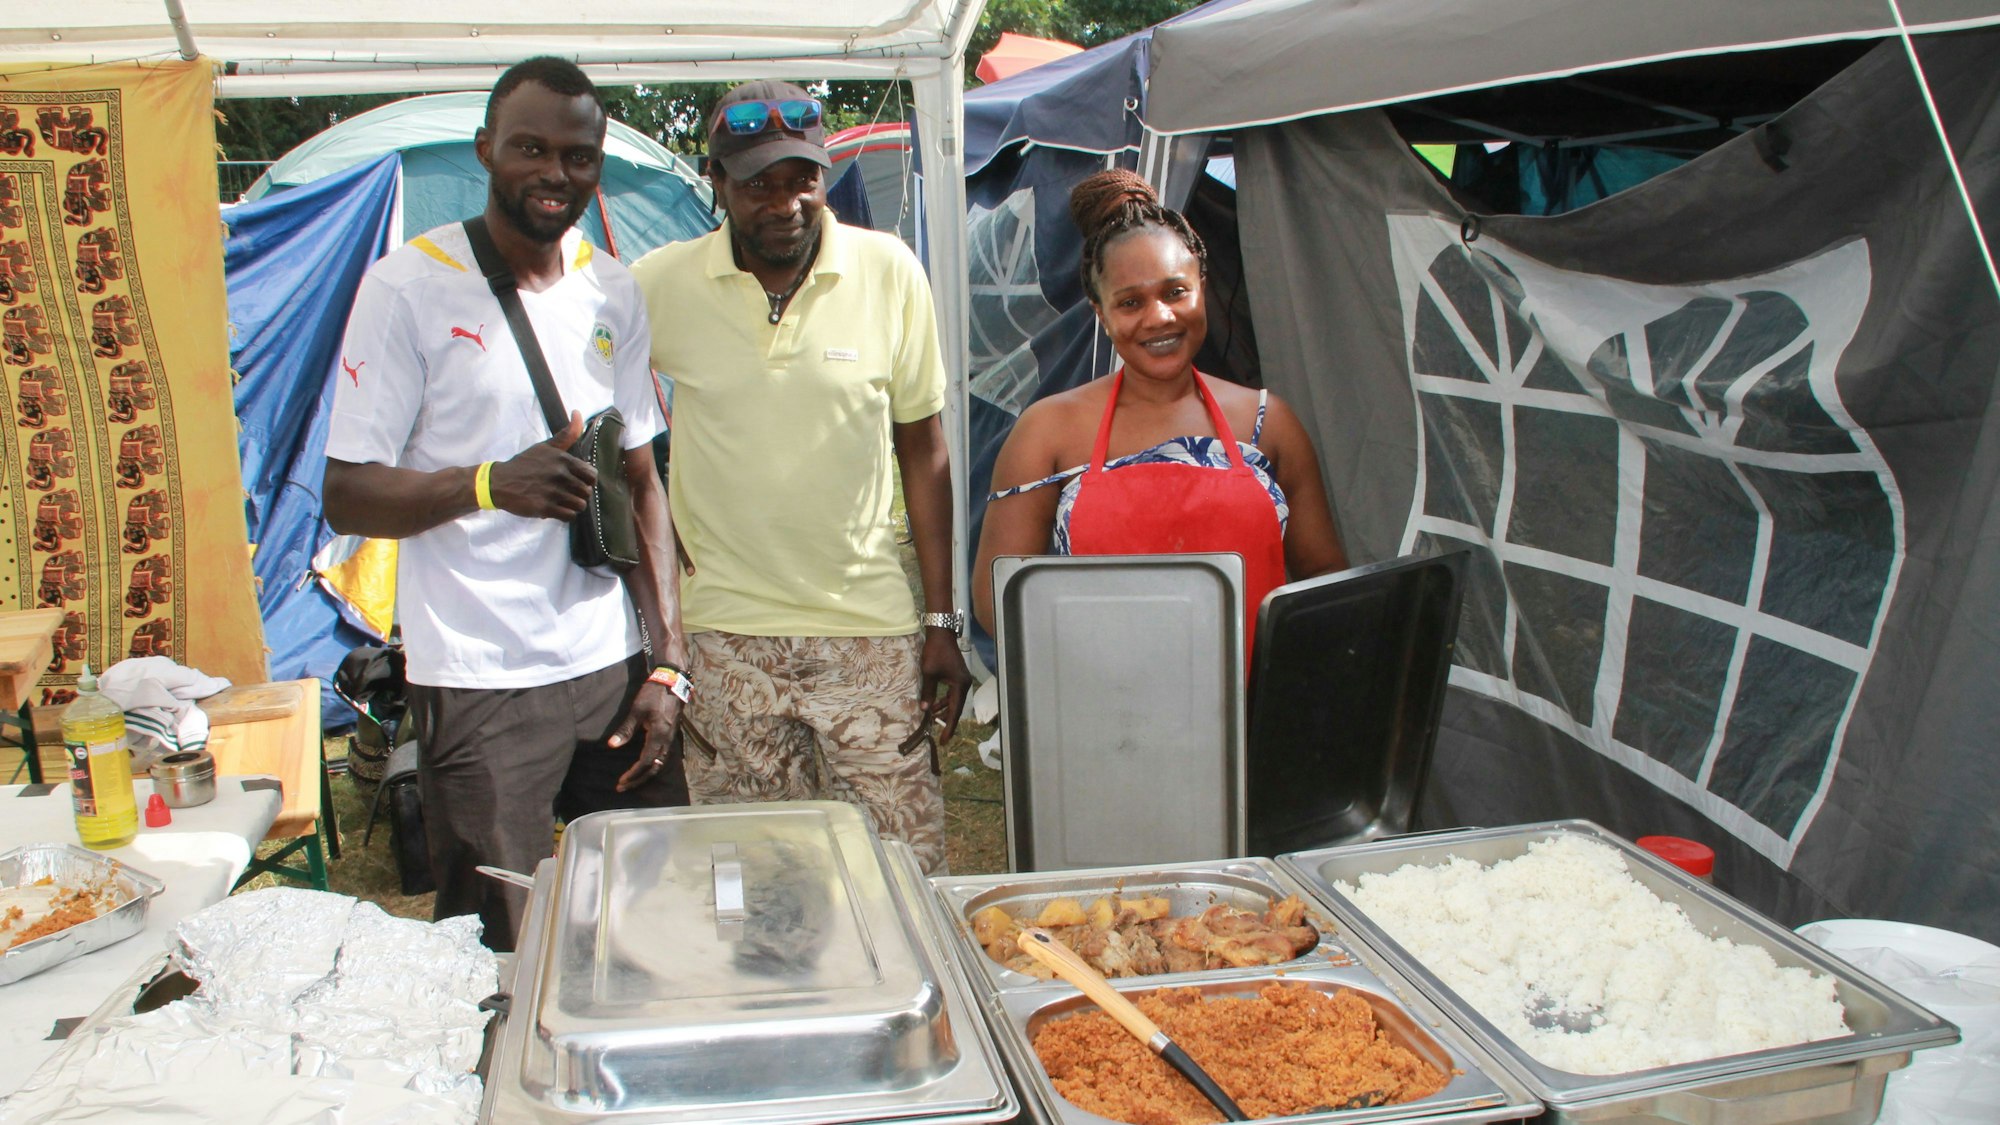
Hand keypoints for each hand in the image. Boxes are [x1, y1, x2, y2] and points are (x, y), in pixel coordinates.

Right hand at [489, 410, 595, 519]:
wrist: (499, 482)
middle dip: (579, 494)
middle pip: (586, 492)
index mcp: (562, 460)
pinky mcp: (544, 508)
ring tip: (562, 501)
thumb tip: (578, 413)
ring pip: (580, 505)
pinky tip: (556, 508)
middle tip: (567, 493)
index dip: (587, 480)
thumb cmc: (524, 464)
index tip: (577, 481)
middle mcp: (559, 475)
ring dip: (573, 505)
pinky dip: (565, 515)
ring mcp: (552, 492)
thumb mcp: (545, 446)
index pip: (591, 475)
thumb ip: (566, 434)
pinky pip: (569, 516)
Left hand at [611, 681, 682, 791]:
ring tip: (632, 780)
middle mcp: (667, 741)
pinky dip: (652, 766)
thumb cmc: (653, 694)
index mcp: (658, 735)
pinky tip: (644, 767)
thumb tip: (612, 745)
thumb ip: (625, 730)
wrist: (672, 682)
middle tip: (623, 787)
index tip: (621, 781)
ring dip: (646, 774)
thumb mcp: (637, 710)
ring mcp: (670, 738)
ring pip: (660, 763)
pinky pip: (663, 756)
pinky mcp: (670, 735)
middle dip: (638, 780)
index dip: (633, 774)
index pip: (646, 762)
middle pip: (655, 768)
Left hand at [900, 627, 969, 753]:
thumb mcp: (929, 673)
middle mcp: (965, 684)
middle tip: (941, 735)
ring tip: (933, 719)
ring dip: (944, 710)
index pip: (954, 711)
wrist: (941, 635)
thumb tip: (925, 709)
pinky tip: (935, 705)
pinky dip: (944, 700)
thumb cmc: (935, 652)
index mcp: (960, 685)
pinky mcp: (958, 676)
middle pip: (956, 708)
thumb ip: (928, 692)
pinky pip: (952, 693)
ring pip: (954, 701)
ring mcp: (962, 680)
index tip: (945, 740)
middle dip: (947, 721)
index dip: (949, 726)